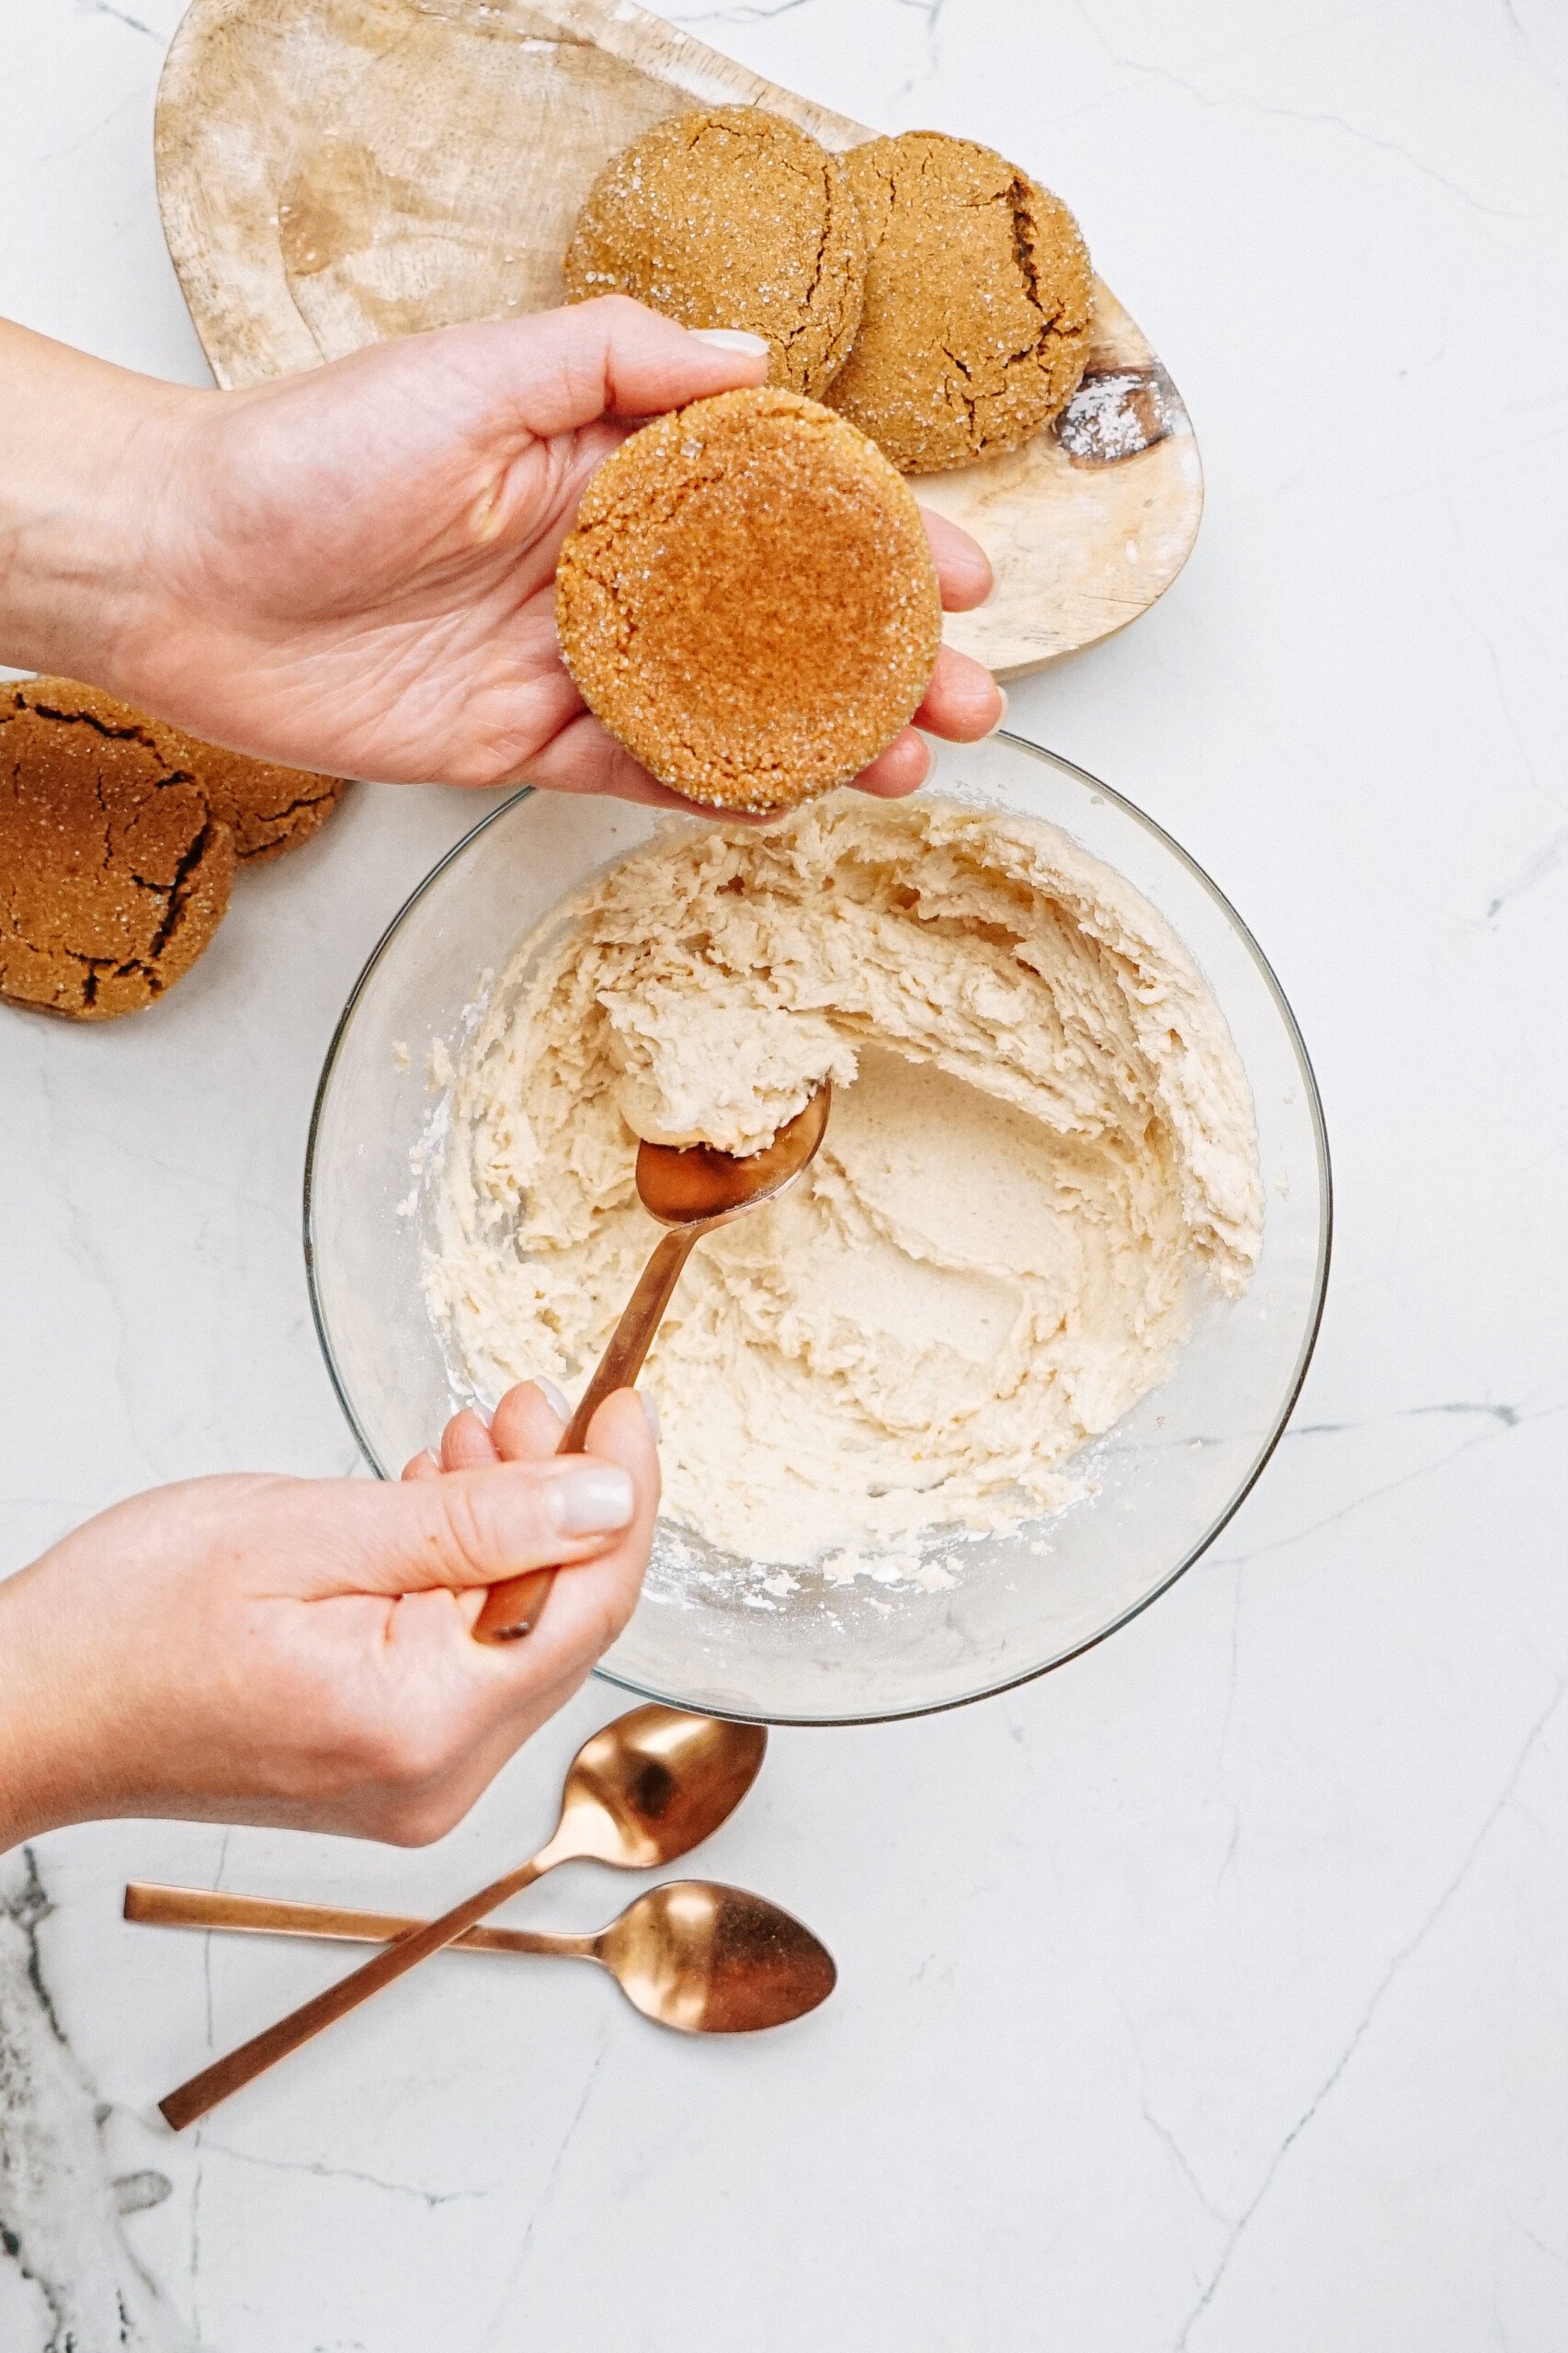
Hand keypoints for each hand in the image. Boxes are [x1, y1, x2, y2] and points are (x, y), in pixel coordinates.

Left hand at [0, 301, 1001, 809]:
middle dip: (884, 658)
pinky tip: (792, 797)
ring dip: (826, 733)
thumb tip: (754, 356)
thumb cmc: (310, 455)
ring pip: (732, 705)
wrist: (185, 571)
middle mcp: (606, 564)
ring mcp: (572, 659)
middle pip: (780, 617)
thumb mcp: (477, 373)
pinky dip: (720, 788)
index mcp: (609, 467)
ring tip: (906, 760)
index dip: (878, 540)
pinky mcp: (522, 742)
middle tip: (967, 699)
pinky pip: (643, 773)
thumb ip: (620, 362)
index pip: (780, 504)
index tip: (962, 575)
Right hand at [0, 1384, 656, 1853]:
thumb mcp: (309, 1533)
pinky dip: (463, 1578)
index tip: (625, 1407)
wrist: (28, 1708)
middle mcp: (436, 1779)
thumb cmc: (125, 1625)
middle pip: (559, 1621)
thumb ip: (474, 1521)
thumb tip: (603, 1497)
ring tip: (475, 1438)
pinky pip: (463, 1662)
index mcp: (425, 1724)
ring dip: (508, 1529)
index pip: (589, 1605)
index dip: (623, 1494)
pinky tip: (439, 1504)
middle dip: (560, 1500)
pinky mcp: (385, 1770)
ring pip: (512, 1635)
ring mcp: (413, 1785)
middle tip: (530, 1402)